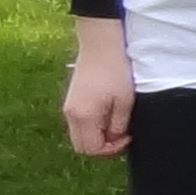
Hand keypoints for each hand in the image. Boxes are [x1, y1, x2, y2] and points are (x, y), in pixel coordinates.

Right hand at [62, 19, 134, 157]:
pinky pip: (78, 125)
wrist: (100, 45)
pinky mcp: (71, 101)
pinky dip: (91, 128)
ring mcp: (68, 108)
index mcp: (83, 116)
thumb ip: (118, 125)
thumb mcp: (124, 101)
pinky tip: (107, 117)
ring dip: (97, 138)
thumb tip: (115, 139)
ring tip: (116, 126)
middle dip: (102, 148)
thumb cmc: (115, 70)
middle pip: (81, 147)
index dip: (110, 150)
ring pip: (79, 136)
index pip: (91, 149)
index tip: (127, 137)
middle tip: (122, 137)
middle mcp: (70, 114)